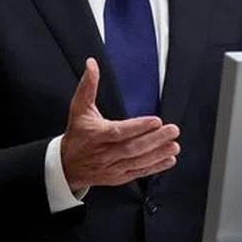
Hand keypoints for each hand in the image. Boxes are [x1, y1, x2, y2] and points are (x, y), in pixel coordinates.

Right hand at [60, 58, 180, 194]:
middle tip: (172, 130)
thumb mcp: (79, 108)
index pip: (120, 132)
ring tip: (174, 145)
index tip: (155, 121)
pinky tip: (168, 160)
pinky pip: (139, 172)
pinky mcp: (118, 177)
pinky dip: (155, 167)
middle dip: (155, 140)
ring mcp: (112, 167)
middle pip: (133, 147)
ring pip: (138, 161)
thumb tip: (92, 64)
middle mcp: (105, 153)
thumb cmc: (77, 135)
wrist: (67, 165)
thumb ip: (88, 86)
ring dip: (158, 154)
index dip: (138, 127)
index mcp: (97, 135)